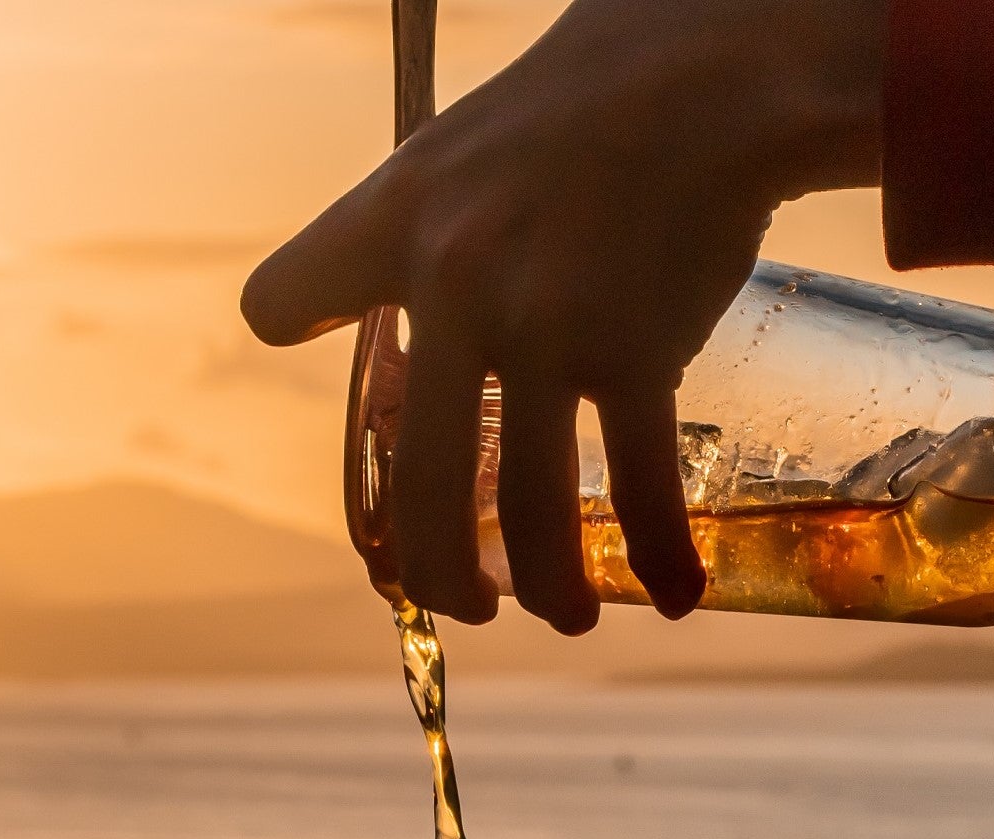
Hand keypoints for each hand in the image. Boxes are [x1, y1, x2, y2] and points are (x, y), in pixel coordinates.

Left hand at [243, 0, 886, 632]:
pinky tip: (675, 592)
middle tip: (469, 603)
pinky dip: (662, 553)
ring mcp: (542, 323)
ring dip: (548, 586)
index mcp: (395, 225)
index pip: (282, 298)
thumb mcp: (461, 154)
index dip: (298, 340)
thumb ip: (413, 237)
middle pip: (421, 480)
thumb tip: (403, 314)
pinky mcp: (633, 347)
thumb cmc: (587, 114)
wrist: (711, 68)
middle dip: (440, 571)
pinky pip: (639, 483)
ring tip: (564, 615)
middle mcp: (453, 283)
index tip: (342, 380)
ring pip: (524, 506)